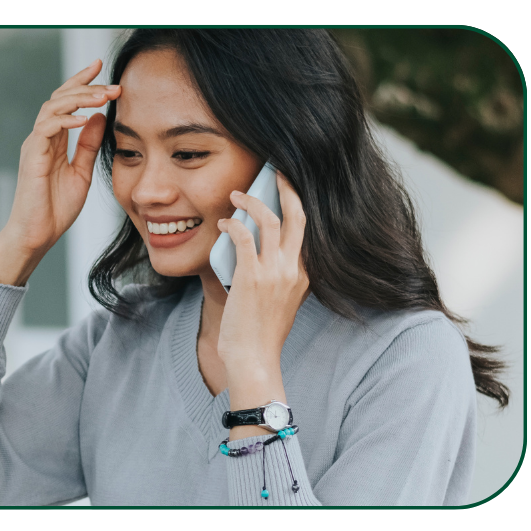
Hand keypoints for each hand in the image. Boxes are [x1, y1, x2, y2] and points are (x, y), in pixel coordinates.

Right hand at [0, 59, 120, 286]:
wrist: (37, 236)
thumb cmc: (55, 210)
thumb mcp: (81, 173)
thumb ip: (87, 146)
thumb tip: (99, 117)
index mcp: (53, 141)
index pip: (66, 103)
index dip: (82, 83)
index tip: (101, 68)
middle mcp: (41, 138)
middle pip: (59, 98)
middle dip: (86, 86)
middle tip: (113, 84)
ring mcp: (35, 145)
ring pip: (53, 107)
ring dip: (80, 99)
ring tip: (103, 96)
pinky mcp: (32, 156)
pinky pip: (47, 128)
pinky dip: (66, 120)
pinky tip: (85, 118)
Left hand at [215, 172, 309, 431]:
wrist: (252, 360)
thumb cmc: (259, 333)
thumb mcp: (280, 301)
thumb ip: (277, 276)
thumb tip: (258, 250)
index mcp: (305, 275)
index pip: (307, 229)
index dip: (298, 204)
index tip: (288, 187)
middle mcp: (295, 270)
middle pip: (298, 216)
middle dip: (287, 189)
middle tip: (275, 171)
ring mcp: (275, 273)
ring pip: (271, 220)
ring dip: (252, 202)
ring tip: (237, 194)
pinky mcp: (252, 277)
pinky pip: (243, 237)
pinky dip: (232, 223)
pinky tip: (223, 222)